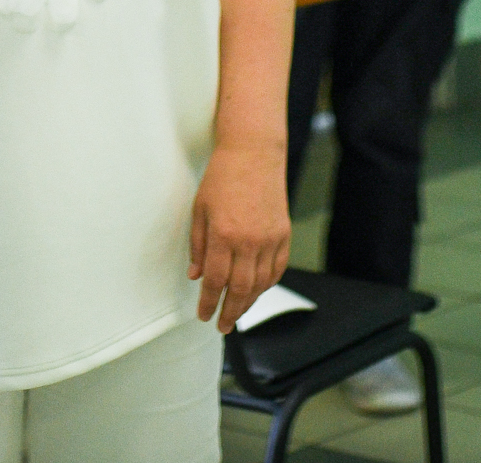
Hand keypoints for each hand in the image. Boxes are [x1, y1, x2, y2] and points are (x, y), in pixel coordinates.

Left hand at [190, 140, 290, 327]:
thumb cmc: (222, 178)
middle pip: (240, 289)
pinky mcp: (284, 234)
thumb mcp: (199, 210)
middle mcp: (249, 241)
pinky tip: (257, 292)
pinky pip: (277, 269)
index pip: (215, 281)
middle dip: (230, 312)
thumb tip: (196, 276)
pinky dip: (267, 285)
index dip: (209, 303)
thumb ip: (198, 246)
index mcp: (223, 235)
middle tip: (222, 325)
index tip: (204, 316)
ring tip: (237, 312)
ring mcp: (269, 239)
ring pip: (261, 284)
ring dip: (248, 303)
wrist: (253, 154)